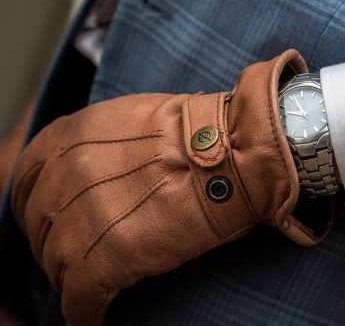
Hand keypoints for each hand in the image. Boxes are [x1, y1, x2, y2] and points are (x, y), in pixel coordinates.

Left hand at [11, 50, 330, 324]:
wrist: (237, 152)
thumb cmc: (203, 133)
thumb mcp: (134, 117)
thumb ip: (99, 141)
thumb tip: (94, 167)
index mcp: (70, 138)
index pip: (27, 180)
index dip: (41, 205)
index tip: (56, 219)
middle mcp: (65, 177)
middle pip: (40, 226)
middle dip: (59, 242)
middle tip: (84, 251)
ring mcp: (82, 220)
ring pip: (57, 266)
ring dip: (75, 276)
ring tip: (97, 281)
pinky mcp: (106, 260)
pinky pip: (80, 299)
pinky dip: (89, 310)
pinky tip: (99, 312)